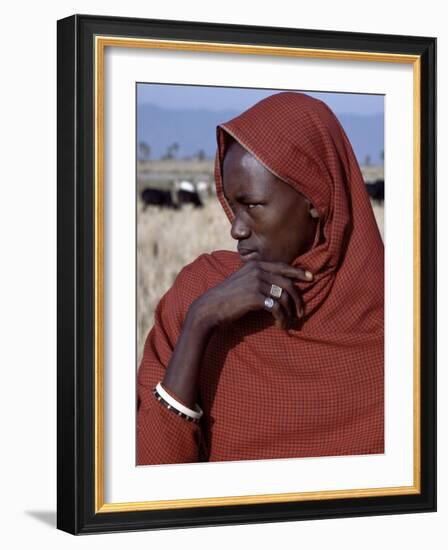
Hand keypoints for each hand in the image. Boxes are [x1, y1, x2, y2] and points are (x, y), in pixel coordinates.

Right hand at [190, 260, 312, 330]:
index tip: (311, 278)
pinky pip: (277, 308)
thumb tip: (281, 287)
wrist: (210, 307)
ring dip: (290, 312)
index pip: (283, 266)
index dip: (299, 272)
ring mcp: (256, 282)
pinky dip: (282, 318)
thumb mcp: (243, 281)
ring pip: (284, 296)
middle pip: (288, 283)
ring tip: (290, 322)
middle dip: (298, 298)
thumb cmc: (227, 298)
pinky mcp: (255, 296)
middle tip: (302, 312)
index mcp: (255, 264)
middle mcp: (257, 270)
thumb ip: (259, 279)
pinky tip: (280, 325)